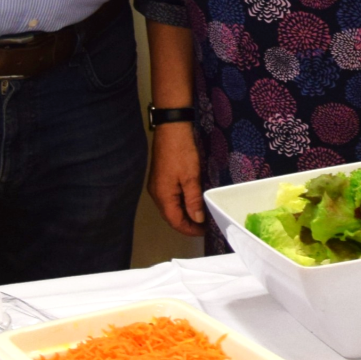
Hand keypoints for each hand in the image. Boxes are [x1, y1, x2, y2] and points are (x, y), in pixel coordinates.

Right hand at [147, 122, 205, 236]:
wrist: (172, 128)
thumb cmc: (181, 151)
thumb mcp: (191, 177)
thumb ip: (193, 200)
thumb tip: (197, 219)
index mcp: (163, 196)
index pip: (175, 221)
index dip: (189, 229)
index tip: (204, 232)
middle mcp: (156, 193)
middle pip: (171, 216)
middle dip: (187, 223)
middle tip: (204, 226)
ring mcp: (157, 185)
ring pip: (170, 207)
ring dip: (184, 214)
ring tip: (200, 216)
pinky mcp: (160, 178)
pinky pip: (169, 197)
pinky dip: (180, 203)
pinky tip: (191, 201)